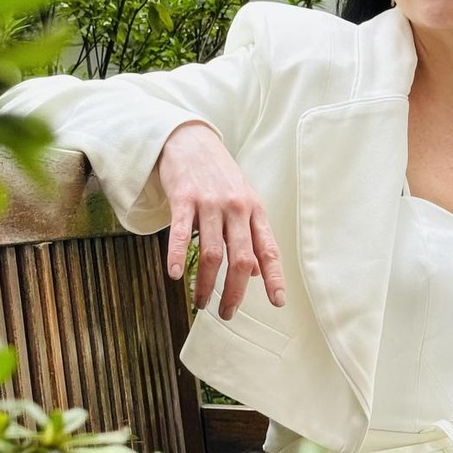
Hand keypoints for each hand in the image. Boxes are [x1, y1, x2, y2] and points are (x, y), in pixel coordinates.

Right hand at [156, 121, 284, 318]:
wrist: (190, 139)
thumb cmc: (219, 175)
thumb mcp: (243, 201)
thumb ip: (251, 236)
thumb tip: (256, 272)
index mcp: (255, 211)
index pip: (269, 250)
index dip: (274, 278)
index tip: (278, 301)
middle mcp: (237, 208)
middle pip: (240, 259)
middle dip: (234, 292)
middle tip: (226, 313)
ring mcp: (210, 203)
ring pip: (212, 253)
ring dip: (205, 283)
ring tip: (200, 303)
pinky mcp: (183, 197)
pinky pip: (181, 232)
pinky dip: (177, 255)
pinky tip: (174, 276)